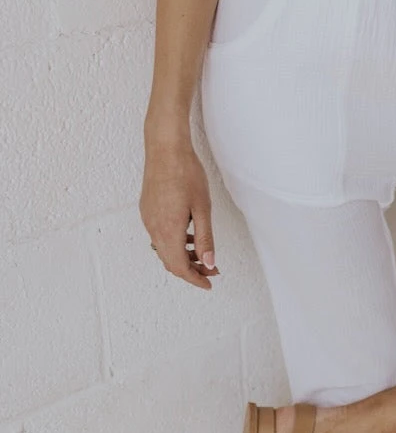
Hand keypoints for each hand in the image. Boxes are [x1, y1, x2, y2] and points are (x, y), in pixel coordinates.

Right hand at [139, 142, 218, 288]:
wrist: (165, 149)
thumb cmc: (186, 173)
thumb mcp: (203, 208)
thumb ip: (205, 238)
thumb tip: (209, 262)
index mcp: (168, 230)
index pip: (179, 267)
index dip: (195, 279)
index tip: (209, 283)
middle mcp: (154, 228)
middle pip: (170, 261)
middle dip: (191, 269)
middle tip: (212, 269)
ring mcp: (148, 219)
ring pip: (163, 250)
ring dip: (182, 256)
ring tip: (202, 252)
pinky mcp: (147, 211)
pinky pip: (159, 236)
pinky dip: (174, 243)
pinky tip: (188, 235)